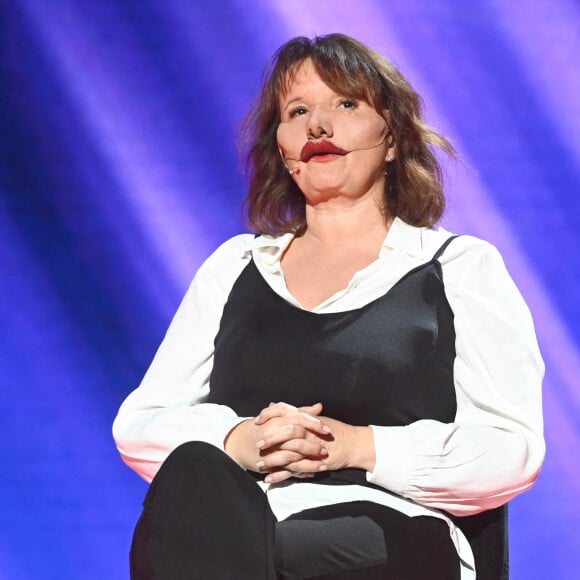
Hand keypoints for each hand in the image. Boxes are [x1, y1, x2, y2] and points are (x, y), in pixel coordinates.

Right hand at [224, 402, 330, 480]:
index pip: (299, 418)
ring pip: (293, 454)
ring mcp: (271, 447)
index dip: (314, 423)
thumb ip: (301, 412)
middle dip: (313, 444)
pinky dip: (300, 471)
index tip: (327, 430)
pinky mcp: (268, 462)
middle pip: (296, 434)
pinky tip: (311, 473)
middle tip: (326, 450)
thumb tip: (319, 406)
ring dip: (310, 460)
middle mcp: (274, 431)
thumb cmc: (263, 427)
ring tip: (323, 464)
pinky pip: (286, 468)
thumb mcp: (281, 417)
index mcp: (278, 418)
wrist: (238, 441)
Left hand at [256, 405, 375, 477]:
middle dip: (270, 440)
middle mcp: (307, 431)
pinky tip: (269, 478)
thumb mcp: (312, 418)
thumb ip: (292, 413)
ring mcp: (310, 448)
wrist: (351, 444)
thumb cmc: (332, 430)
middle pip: (285, 433)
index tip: (257, 421)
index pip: (284, 411)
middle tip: (257, 446)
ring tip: (259, 465)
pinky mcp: (312, 463)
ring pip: (287, 454)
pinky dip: (280, 475)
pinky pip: (294, 470)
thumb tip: (274, 405)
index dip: (269, 414)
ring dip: (272, 461)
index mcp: (305, 418)